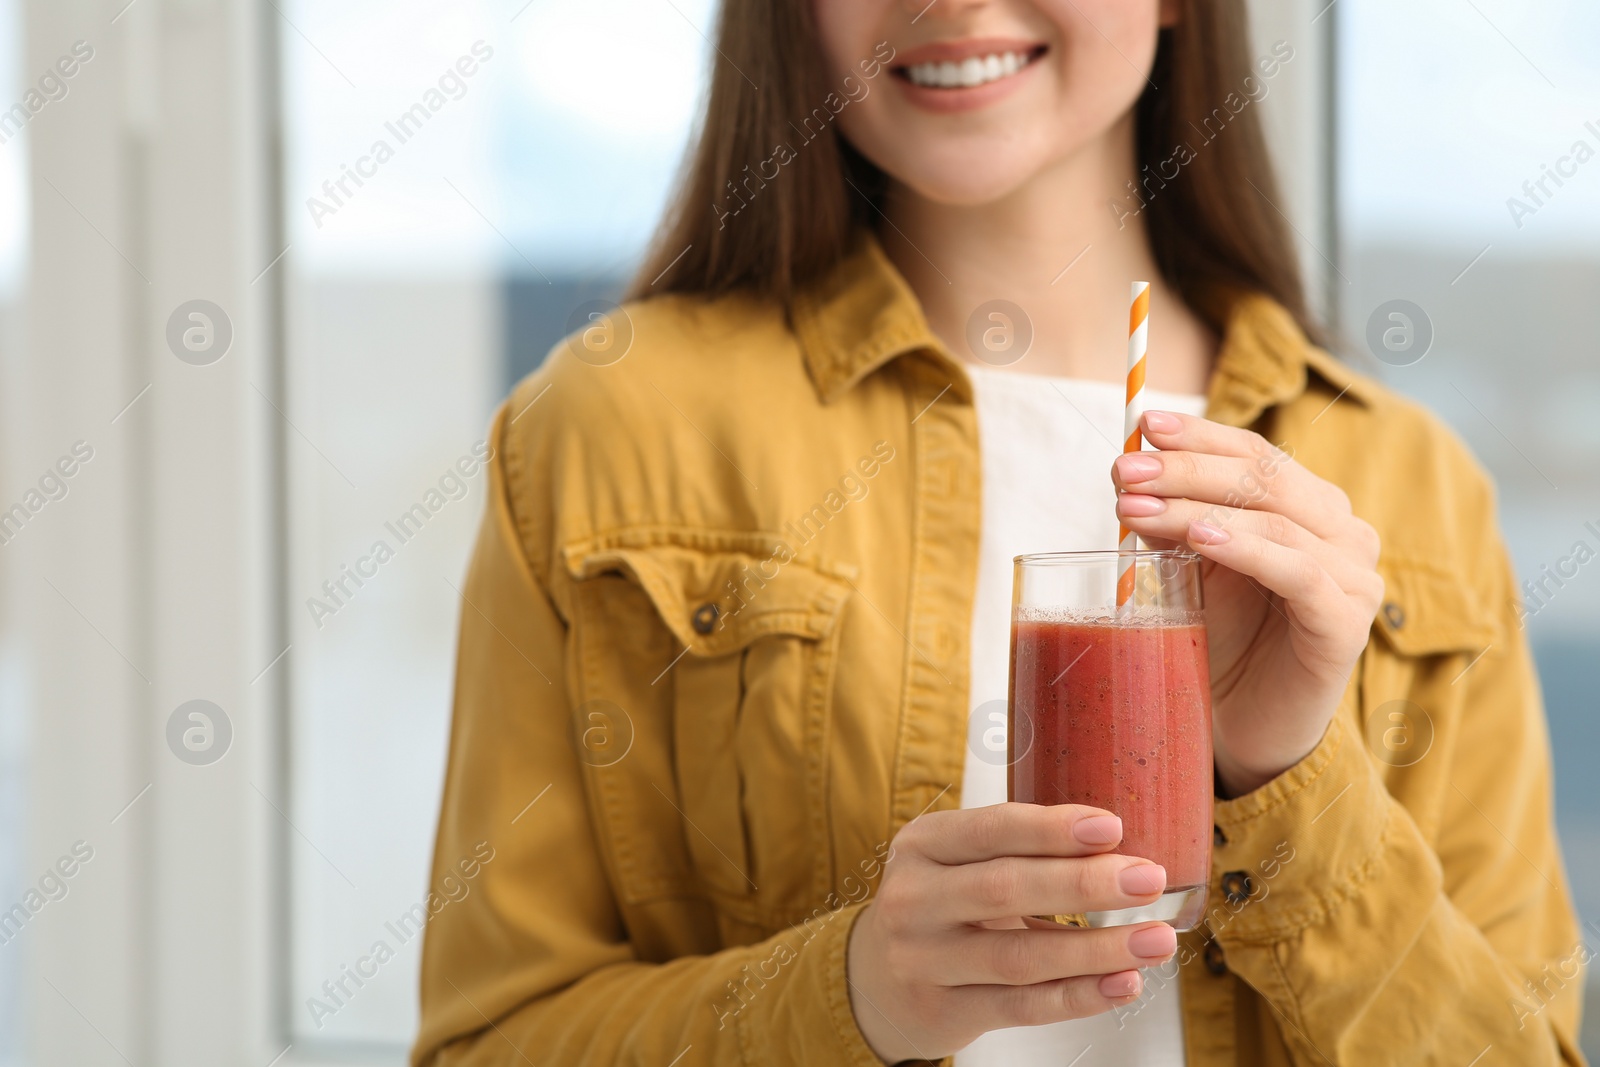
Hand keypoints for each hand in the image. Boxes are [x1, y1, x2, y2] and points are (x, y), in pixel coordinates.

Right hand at [846, 803, 1177, 1062]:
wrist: (876, 980)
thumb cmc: (939, 906)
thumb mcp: (955, 861)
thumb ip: (1018, 852)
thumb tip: (1119, 849)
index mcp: (922, 845)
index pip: (990, 830)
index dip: (1052, 829)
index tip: (1111, 827)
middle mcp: (914, 900)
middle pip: (1005, 889)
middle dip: (1084, 883)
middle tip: (1147, 879)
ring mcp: (924, 960)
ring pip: (1020, 956)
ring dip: (1096, 950)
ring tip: (1155, 940)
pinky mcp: (944, 1011)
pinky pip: (1022, 1006)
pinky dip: (1078, 996)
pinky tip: (1122, 983)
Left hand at [1112, 410, 1383, 796]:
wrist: (1248, 728)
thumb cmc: (1222, 641)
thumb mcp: (1191, 568)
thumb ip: (1172, 521)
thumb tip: (1128, 471)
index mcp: (1309, 508)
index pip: (1258, 453)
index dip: (1202, 435)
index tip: (1144, 424)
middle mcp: (1342, 533)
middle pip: (1265, 479)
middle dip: (1187, 469)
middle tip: (1124, 469)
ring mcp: (1352, 578)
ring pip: (1276, 520)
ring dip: (1198, 508)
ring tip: (1137, 506)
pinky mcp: (1346, 625)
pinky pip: (1299, 573)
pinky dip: (1248, 549)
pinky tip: (1200, 539)